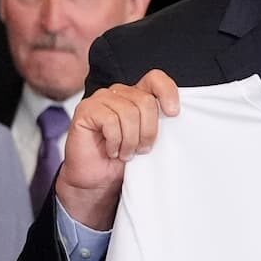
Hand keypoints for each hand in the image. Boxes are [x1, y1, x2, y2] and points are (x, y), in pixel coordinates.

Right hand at [54, 70, 180, 230]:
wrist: (97, 180)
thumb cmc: (121, 159)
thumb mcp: (147, 139)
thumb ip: (158, 122)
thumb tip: (175, 113)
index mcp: (135, 95)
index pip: (155, 79)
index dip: (167, 92)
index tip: (173, 114)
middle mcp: (118, 93)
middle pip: (145, 101)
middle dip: (148, 131)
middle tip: (141, 150)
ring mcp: (100, 99)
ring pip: (128, 113)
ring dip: (130, 141)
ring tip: (125, 154)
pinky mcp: (85, 110)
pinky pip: (110, 121)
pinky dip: (114, 141)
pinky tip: (111, 151)